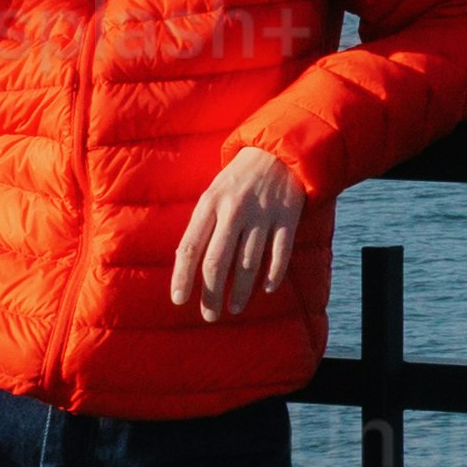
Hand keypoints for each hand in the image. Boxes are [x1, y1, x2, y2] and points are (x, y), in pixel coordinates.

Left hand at [165, 142, 319, 325]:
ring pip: (248, 263)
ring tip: (234, 308)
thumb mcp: (213, 193)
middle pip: (218, 261)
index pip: (191, 247)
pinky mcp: (288, 217)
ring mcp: (263, 214)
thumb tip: (186, 263)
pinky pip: (280, 253)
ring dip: (240, 291)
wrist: (278, 151)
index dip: (183, 276)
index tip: (179, 300)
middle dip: (211, 293)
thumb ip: (202, 225)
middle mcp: (234, 210)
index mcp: (210, 204)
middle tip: (210, 315)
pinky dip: (274, 274)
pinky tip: (267, 289)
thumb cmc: (238, 179)